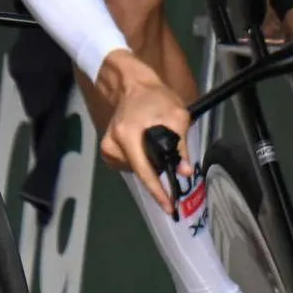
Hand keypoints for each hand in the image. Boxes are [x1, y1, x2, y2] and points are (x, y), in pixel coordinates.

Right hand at [89, 49, 191, 187]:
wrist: (132, 85)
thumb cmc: (156, 98)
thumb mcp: (177, 116)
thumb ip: (181, 146)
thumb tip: (185, 172)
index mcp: (127, 135)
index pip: (144, 171)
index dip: (158, 191)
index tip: (169, 207)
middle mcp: (112, 144)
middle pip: (140, 171)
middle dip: (158, 173)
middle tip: (172, 162)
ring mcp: (107, 147)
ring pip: (135, 170)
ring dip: (149, 165)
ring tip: (156, 147)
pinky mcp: (107, 150)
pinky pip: (128, 165)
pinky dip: (140, 162)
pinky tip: (144, 149)